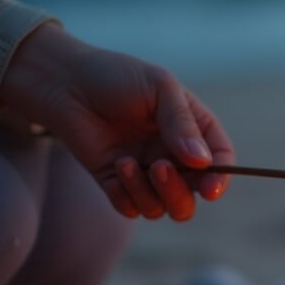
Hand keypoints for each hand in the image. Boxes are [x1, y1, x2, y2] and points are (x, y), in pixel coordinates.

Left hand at [0, 22, 233, 219]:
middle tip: (158, 168)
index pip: (221, 161)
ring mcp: (146, 172)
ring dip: (148, 192)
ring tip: (125, 162)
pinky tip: (115, 169)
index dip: (221, 178)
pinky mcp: (117, 183)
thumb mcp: (159, 88)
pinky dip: (126, 197)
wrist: (64, 82)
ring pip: (164, 207)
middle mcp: (174, 155)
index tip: (211, 188)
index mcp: (193, 130)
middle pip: (194, 194)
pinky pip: (131, 209)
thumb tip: (202, 163)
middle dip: (179, 191)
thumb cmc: (116, 76)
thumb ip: (182, 123)